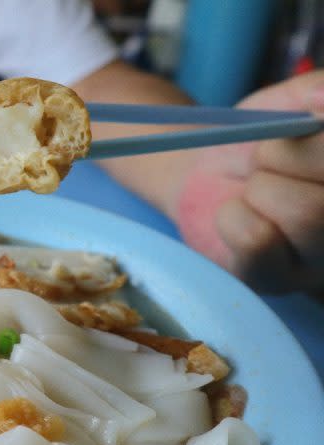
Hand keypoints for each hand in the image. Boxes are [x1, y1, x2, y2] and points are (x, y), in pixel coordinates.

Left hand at [175, 71, 323, 292]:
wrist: (204, 168)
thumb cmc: (263, 133)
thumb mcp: (297, 97)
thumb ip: (317, 90)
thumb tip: (321, 101)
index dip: (319, 137)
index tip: (306, 118)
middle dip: (286, 156)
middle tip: (267, 157)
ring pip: (309, 214)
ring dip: (263, 188)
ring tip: (256, 189)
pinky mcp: (278, 282)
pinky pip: (258, 241)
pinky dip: (233, 216)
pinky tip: (237, 216)